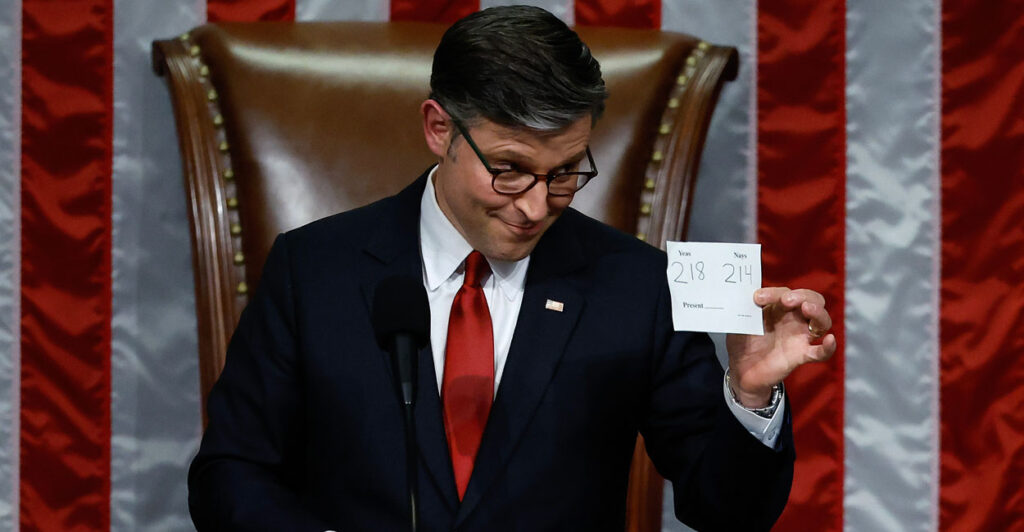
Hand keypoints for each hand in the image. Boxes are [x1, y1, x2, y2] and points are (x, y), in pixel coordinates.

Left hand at [725, 287, 836, 407]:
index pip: (785, 293)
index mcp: (779, 308)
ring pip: (822, 321)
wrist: (741, 370)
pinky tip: (830, 340)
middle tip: (786, 300)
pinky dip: (828, 347)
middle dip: (802, 295)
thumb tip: (741, 298)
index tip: (757, 298)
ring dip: (817, 312)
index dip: (774, 293)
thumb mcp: (740, 324)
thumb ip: (743, 311)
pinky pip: (821, 352)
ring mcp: (800, 337)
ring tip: (806, 308)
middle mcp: (794, 320)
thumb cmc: (743, 343)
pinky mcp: (801, 355)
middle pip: (812, 300)